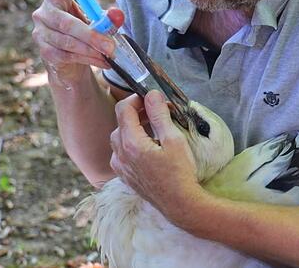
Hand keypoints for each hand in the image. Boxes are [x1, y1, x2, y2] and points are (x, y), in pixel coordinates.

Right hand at [31, 0, 123, 84]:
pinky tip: (101, 61)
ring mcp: (41, 33)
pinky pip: (67, 55)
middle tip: (110, 45)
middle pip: (65, 22)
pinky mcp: (45, 52)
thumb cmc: (84, 33)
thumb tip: (117, 14)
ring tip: (109, 54)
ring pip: (68, 41)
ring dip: (92, 49)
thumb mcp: (97, 22)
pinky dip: (88, 58)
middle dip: (91, 35)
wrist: (72, 62)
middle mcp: (43, 13)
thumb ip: (108, 18)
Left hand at [110, 91, 204, 226]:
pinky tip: (149, 148)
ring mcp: (120, 167)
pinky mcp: (124, 176)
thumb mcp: (173, 139)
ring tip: (154, 129)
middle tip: (157, 113)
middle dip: (137, 113)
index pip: (124, 109)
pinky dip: (131, 144)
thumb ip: (159, 115)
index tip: (151, 99)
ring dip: (133, 129)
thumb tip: (152, 95)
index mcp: (130, 143)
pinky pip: (121, 153)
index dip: (136, 99)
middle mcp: (119, 154)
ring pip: (119, 138)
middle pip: (120, 123)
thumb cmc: (179, 172)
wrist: (179, 204)